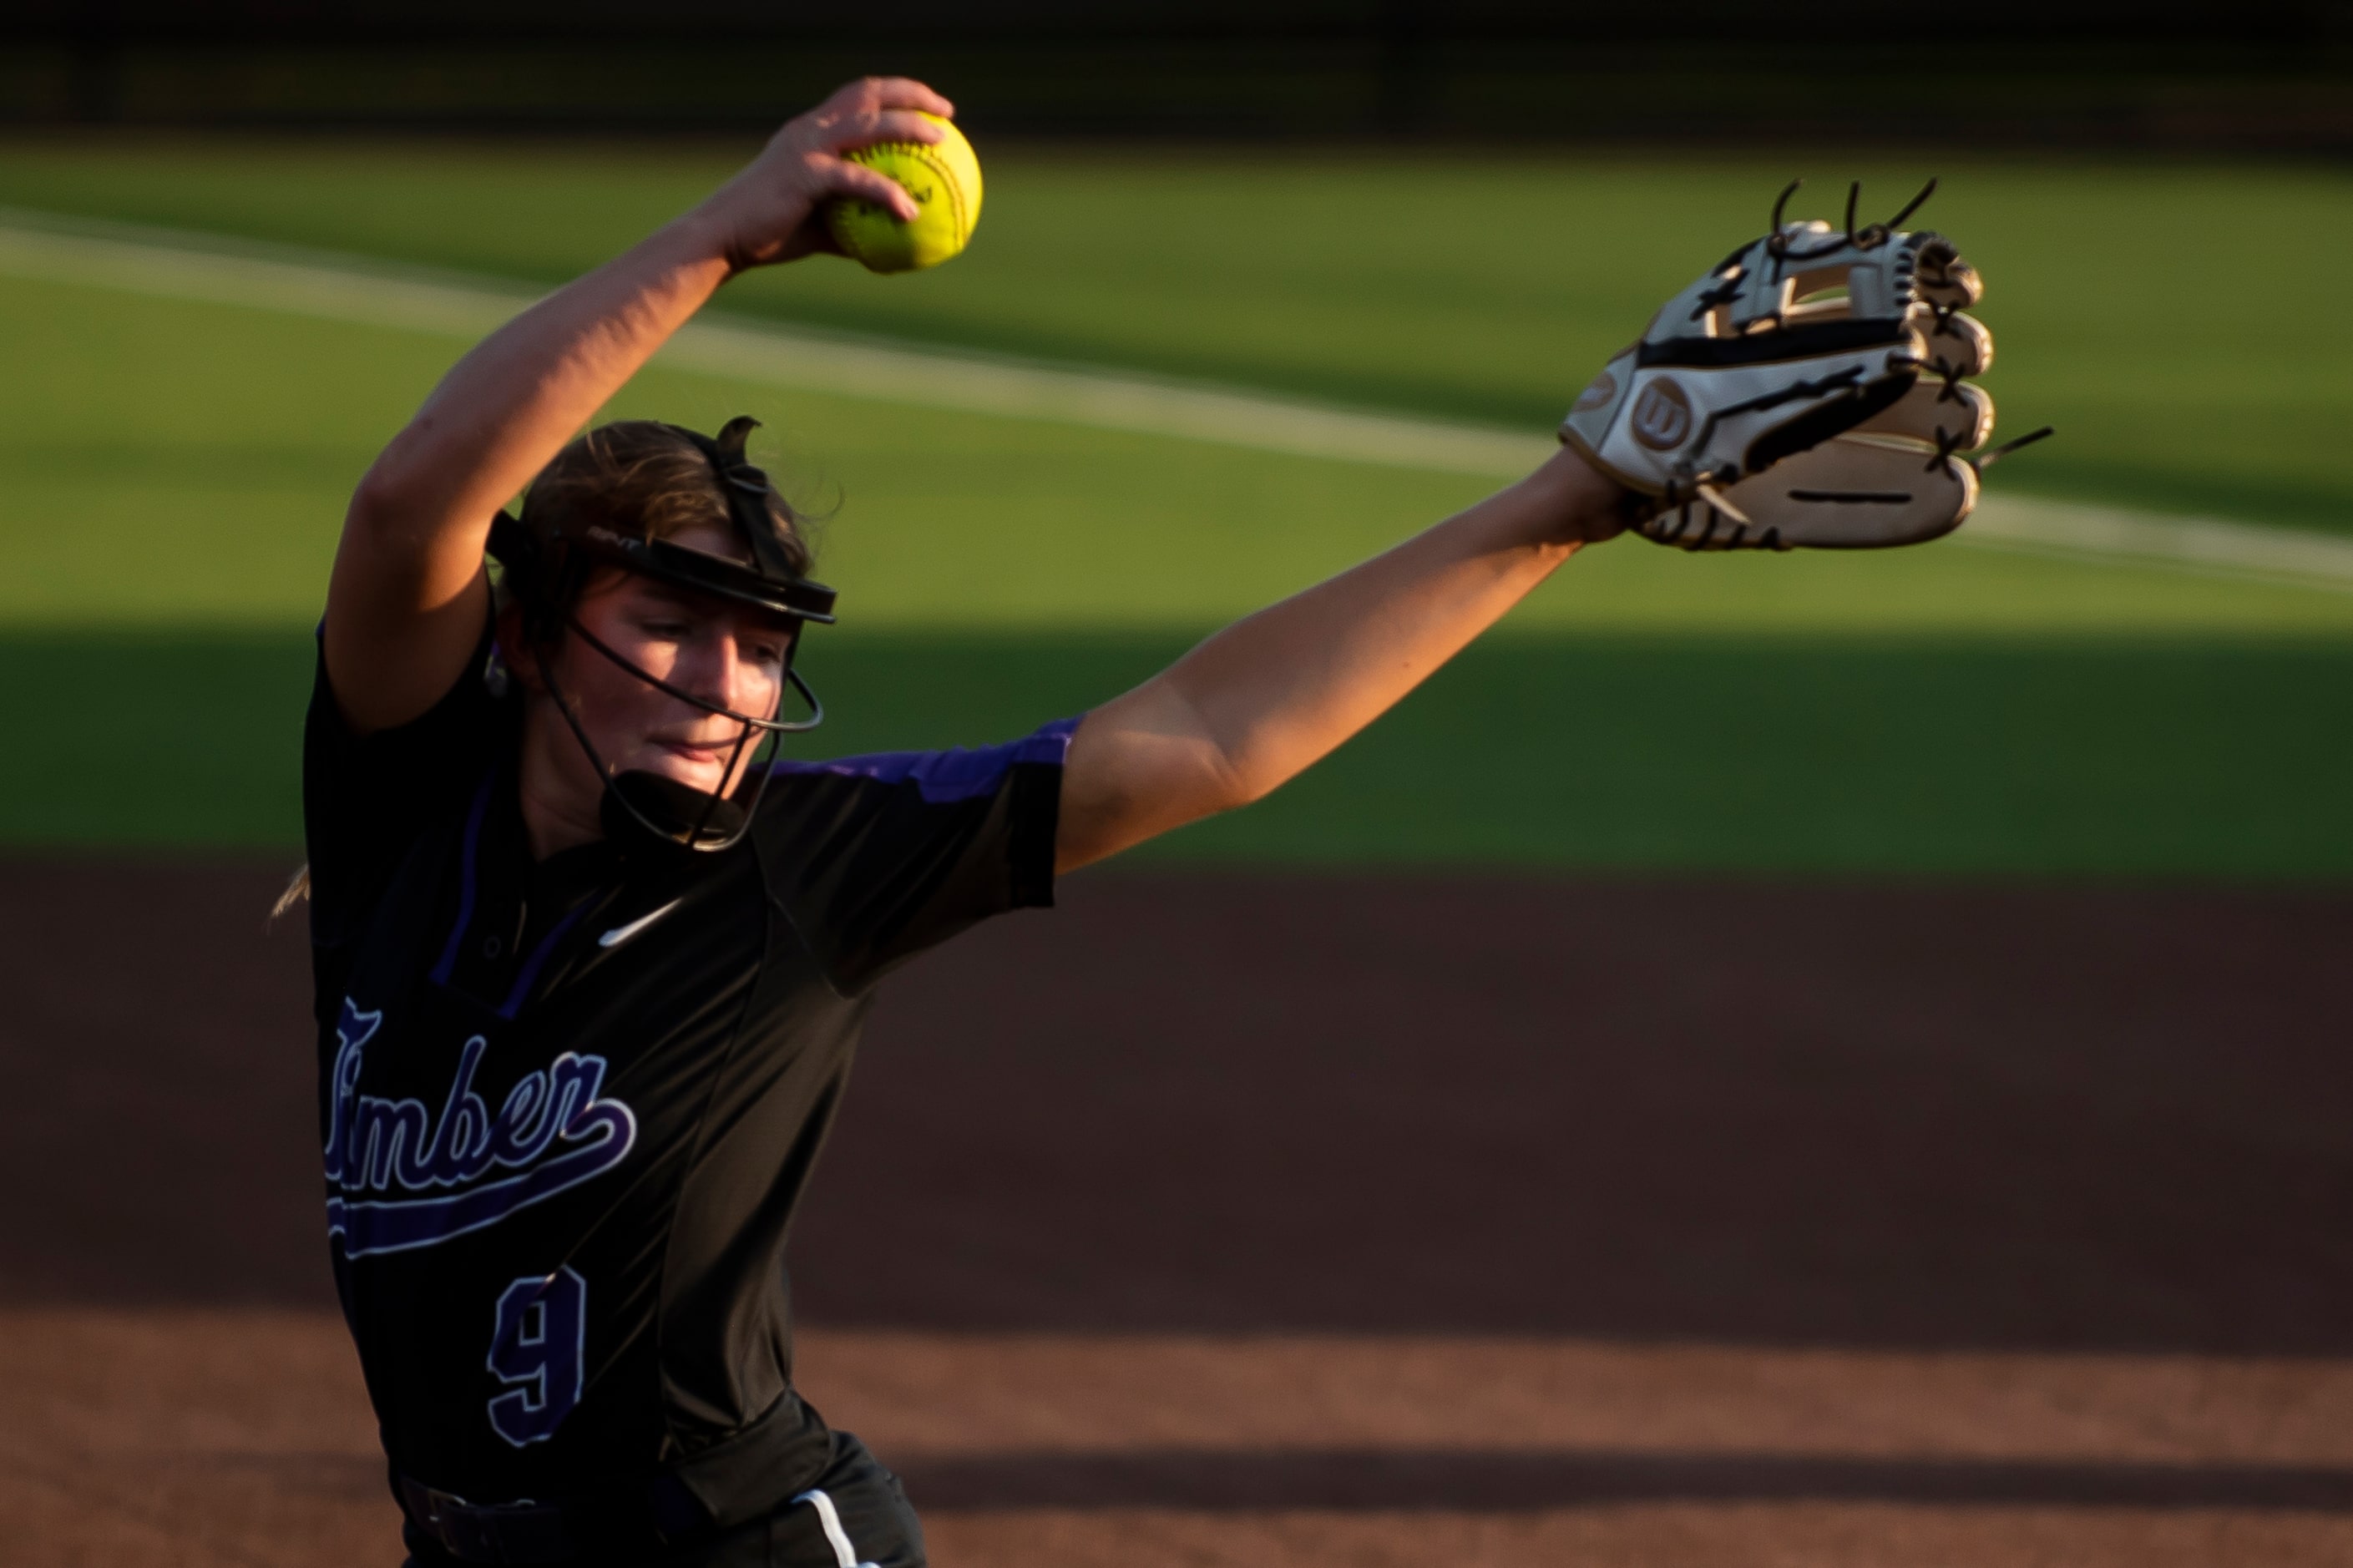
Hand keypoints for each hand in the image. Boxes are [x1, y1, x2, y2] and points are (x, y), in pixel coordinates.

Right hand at [693, 78, 956, 271]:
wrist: (723, 239)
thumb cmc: (769, 234)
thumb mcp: (820, 226)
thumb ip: (855, 224)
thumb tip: (894, 242)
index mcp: (811, 132)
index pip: (857, 95)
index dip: (897, 93)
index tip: (932, 108)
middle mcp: (810, 129)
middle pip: (867, 93)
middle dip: (910, 93)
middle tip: (946, 112)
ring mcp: (806, 148)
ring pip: (867, 124)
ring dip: (908, 126)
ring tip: (940, 141)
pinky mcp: (805, 175)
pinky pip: (857, 180)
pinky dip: (887, 193)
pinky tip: (911, 213)